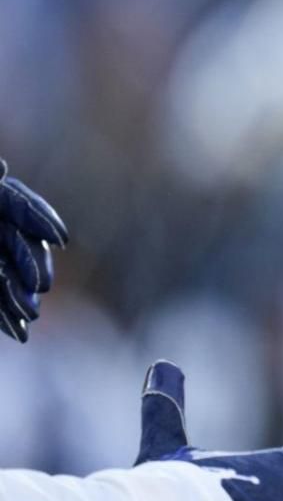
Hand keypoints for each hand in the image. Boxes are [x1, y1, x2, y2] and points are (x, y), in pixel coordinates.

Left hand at [0, 159, 67, 342]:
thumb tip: (0, 168)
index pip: (18, 207)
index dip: (39, 219)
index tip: (59, 237)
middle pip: (17, 246)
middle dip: (32, 268)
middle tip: (40, 289)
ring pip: (8, 276)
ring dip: (18, 298)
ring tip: (28, 318)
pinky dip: (4, 316)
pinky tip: (16, 332)